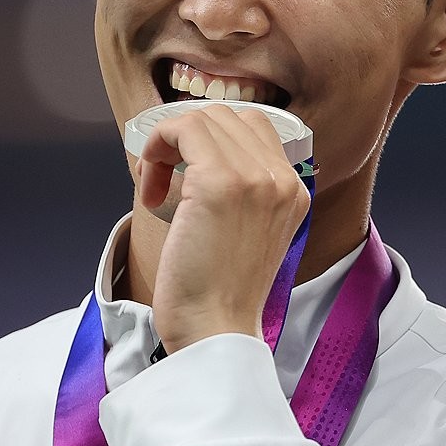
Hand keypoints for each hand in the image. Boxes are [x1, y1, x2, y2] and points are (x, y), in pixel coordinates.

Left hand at [136, 104, 311, 352]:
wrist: (216, 330)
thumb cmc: (221, 292)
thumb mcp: (253, 233)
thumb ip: (247, 194)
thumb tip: (198, 157)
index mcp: (295, 190)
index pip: (257, 129)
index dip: (214, 140)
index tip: (186, 171)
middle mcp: (283, 178)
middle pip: (232, 116)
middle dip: (189, 137)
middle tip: (166, 178)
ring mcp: (255, 178)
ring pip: (206, 116)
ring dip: (170, 142)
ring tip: (158, 184)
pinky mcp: (220, 183)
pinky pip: (182, 129)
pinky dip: (157, 146)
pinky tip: (150, 189)